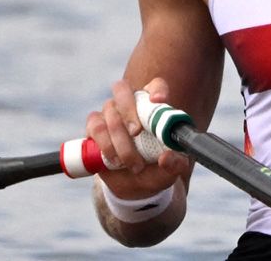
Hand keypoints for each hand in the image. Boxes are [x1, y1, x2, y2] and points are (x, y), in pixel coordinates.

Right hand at [85, 77, 190, 198]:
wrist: (135, 185)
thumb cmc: (157, 169)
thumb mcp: (172, 170)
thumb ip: (176, 163)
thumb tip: (166, 157)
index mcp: (153, 106)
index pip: (155, 85)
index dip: (156, 89)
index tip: (159, 101)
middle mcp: (130, 103)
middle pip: (122, 89)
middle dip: (128, 110)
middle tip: (135, 132)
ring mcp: (110, 113)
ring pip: (109, 113)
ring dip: (119, 140)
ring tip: (130, 163)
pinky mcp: (95, 127)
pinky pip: (94, 127)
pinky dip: (104, 144)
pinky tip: (113, 160)